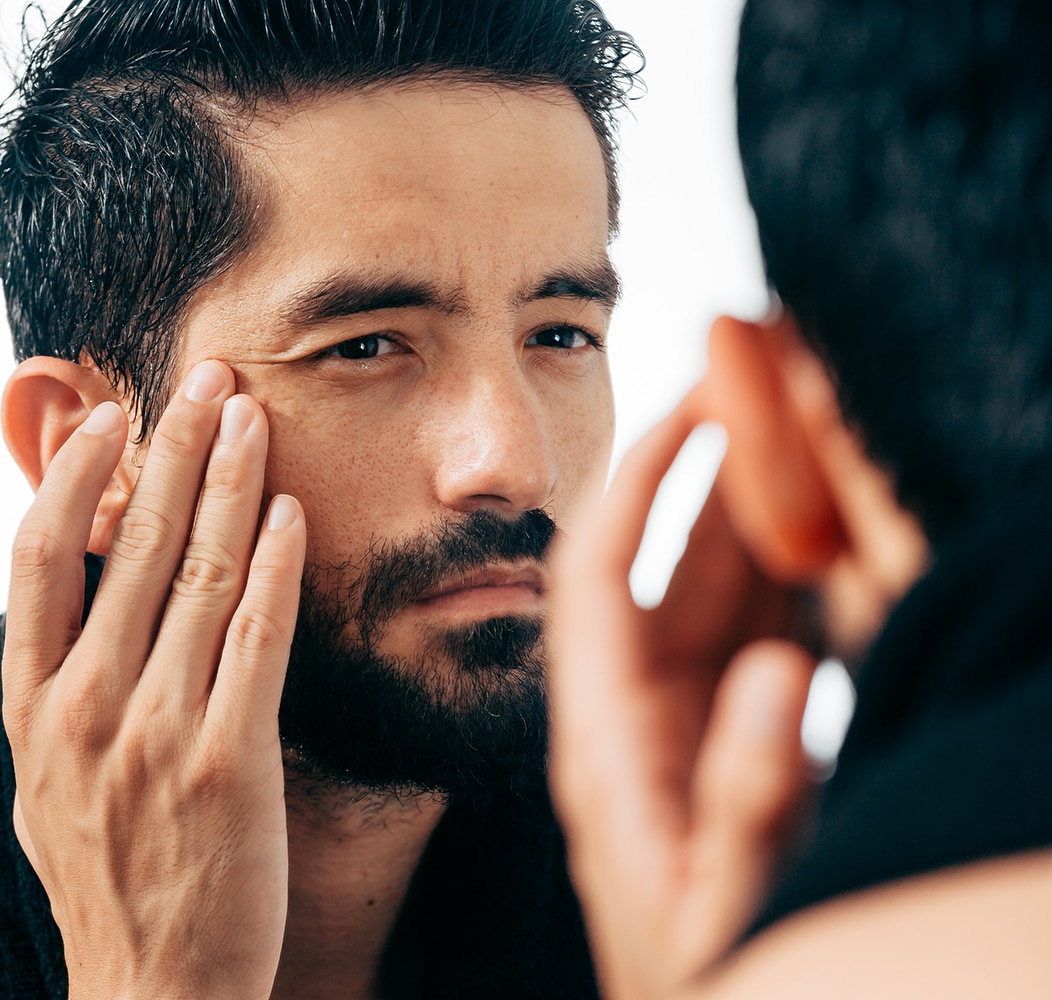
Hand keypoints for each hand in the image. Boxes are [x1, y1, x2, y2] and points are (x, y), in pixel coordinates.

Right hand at [1, 360, 304, 999]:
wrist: (152, 994)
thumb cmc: (106, 882)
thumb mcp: (44, 784)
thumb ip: (52, 693)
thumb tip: (67, 604)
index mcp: (32, 708)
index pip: (35, 557)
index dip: (71, 475)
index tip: (106, 416)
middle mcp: (82, 710)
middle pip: (124, 543)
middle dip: (169, 445)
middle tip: (203, 374)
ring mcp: (154, 735)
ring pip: (194, 574)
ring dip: (227, 480)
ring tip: (249, 412)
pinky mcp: (229, 762)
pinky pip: (255, 638)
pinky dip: (271, 564)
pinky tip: (287, 509)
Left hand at [547, 393, 816, 999]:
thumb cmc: (695, 981)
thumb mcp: (717, 901)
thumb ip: (748, 795)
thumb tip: (775, 670)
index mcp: (605, 739)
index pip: (599, 575)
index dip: (638, 480)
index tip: (691, 403)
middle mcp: (638, 715)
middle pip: (674, 567)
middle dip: (721, 478)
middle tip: (775, 390)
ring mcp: (686, 725)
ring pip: (726, 596)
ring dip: (768, 522)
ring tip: (817, 440)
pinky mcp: (731, 744)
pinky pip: (766, 642)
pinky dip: (805, 589)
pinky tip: (842, 543)